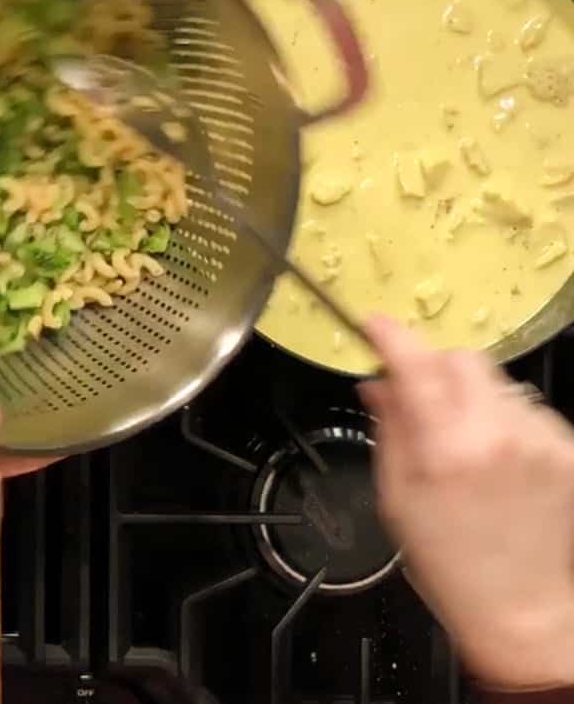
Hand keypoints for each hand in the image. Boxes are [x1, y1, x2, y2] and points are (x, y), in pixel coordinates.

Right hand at [359, 318, 573, 690]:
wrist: (519, 605)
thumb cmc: (449, 562)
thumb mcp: (396, 495)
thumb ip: (389, 428)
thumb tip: (379, 383)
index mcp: (445, 449)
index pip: (414, 363)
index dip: (390, 335)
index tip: (375, 324)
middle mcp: (497, 435)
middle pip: (463, 358)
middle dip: (435, 368)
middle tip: (420, 398)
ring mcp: (539, 440)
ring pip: (496, 381)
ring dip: (471, 397)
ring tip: (462, 444)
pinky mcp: (565, 449)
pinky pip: (525, 408)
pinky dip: (503, 419)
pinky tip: (494, 458)